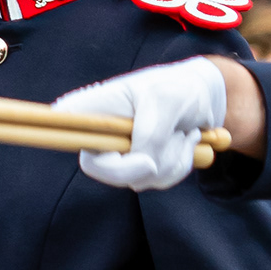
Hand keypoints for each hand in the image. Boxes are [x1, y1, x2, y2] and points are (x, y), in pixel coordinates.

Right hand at [62, 57, 228, 191]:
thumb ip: (150, 136)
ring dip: (172, 159)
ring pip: (137, 179)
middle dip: (148, 160)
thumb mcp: (166, 102)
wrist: (205, 97)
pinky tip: (185, 142)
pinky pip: (155, 181)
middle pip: (103, 169)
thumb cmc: (180, 88)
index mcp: (90, 108)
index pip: (65, 134)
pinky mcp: (138, 167)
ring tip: (183, 132)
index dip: (87, 146)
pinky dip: (179, 164)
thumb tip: (146, 166)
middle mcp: (97, 134)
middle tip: (176, 138)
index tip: (124, 146)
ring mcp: (118, 154)